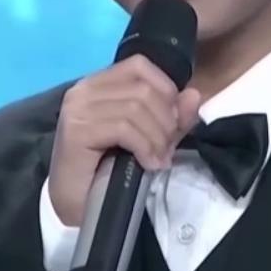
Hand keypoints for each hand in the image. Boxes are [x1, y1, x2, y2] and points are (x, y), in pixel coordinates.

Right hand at [47, 54, 201, 227]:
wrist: (75, 205)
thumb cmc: (108, 171)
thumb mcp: (149, 139)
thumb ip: (171, 117)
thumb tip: (194, 94)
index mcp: (98, 84)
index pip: (140, 65)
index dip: (165, 88)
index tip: (172, 122)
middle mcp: (84, 89)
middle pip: (143, 89)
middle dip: (165, 121)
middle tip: (166, 149)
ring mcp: (77, 108)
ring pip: (136, 108)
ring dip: (157, 138)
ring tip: (158, 159)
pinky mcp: (76, 130)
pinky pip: (124, 128)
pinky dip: (144, 147)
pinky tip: (148, 164)